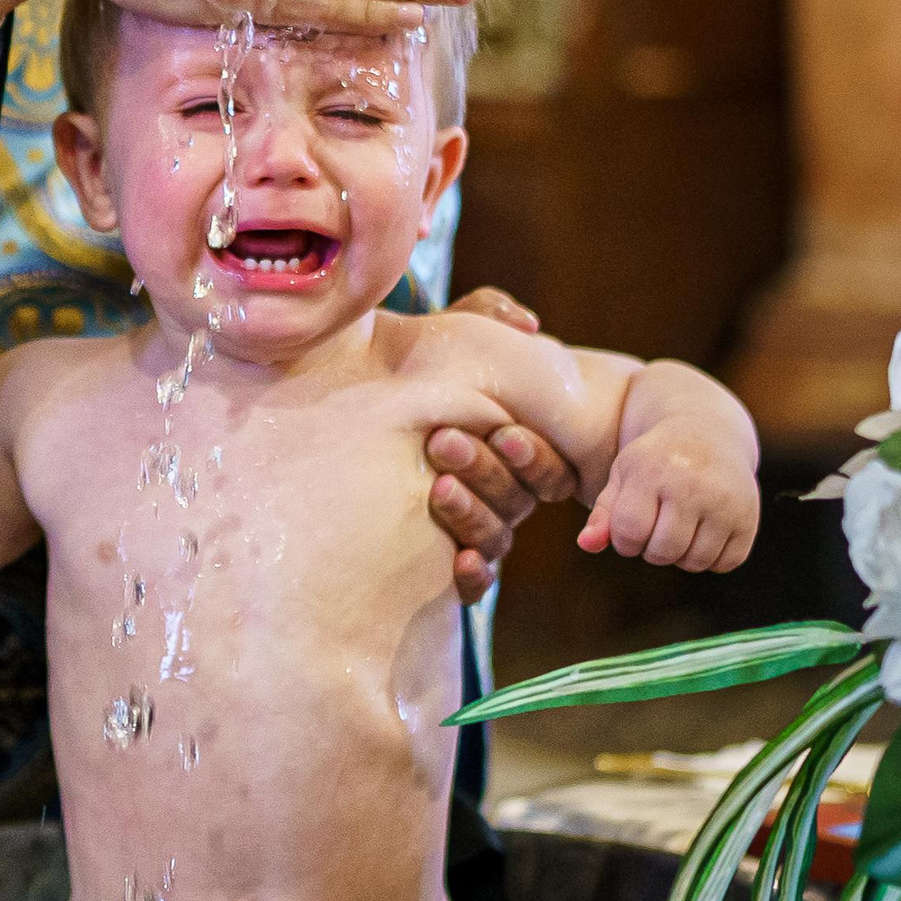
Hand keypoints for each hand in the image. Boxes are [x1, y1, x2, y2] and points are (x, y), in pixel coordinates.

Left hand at [427, 293, 579, 601]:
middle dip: (488, 473)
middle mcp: (502, 496)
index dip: (532, 453)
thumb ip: (485, 316)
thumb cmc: (418, 371)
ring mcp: (474, 530)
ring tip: (439, 490)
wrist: (354, 407)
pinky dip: (473, 577)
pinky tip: (458, 564)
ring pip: (495, 537)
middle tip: (443, 442)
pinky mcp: (442, 566)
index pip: (545, 466)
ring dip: (472, 516)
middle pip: (517, 499)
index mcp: (515, 452)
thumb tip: (525, 324)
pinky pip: (474, 584)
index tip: (503, 430)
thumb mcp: (449, 336)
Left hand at [580, 427, 760, 574]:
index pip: (628, 534)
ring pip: (695, 562)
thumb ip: (603, 513)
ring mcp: (725, 501)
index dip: (625, 539)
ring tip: (681, 525)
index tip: (631, 525)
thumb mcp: (624, 475)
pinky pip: (726, 563)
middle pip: (662, 552)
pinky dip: (713, 557)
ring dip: (683, 554)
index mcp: (653, 471)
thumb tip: (586, 545)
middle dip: (653, 548)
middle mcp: (692, 484)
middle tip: (658, 525)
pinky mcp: (749, 516)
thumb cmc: (657, 459)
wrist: (708, 431)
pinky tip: (706, 530)